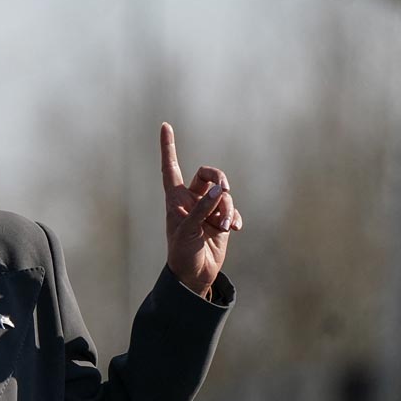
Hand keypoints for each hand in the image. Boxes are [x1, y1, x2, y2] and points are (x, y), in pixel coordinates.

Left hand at [159, 122, 241, 297]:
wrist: (195, 274)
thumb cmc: (182, 252)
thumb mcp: (188, 230)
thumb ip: (202, 208)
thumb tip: (220, 190)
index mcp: (175, 198)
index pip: (171, 167)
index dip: (168, 147)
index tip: (165, 126)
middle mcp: (191, 200)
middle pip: (208, 174)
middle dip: (219, 179)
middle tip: (225, 190)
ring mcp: (207, 209)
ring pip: (224, 194)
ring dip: (227, 208)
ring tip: (223, 227)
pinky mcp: (221, 220)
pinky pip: (232, 210)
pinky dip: (235, 218)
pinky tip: (234, 230)